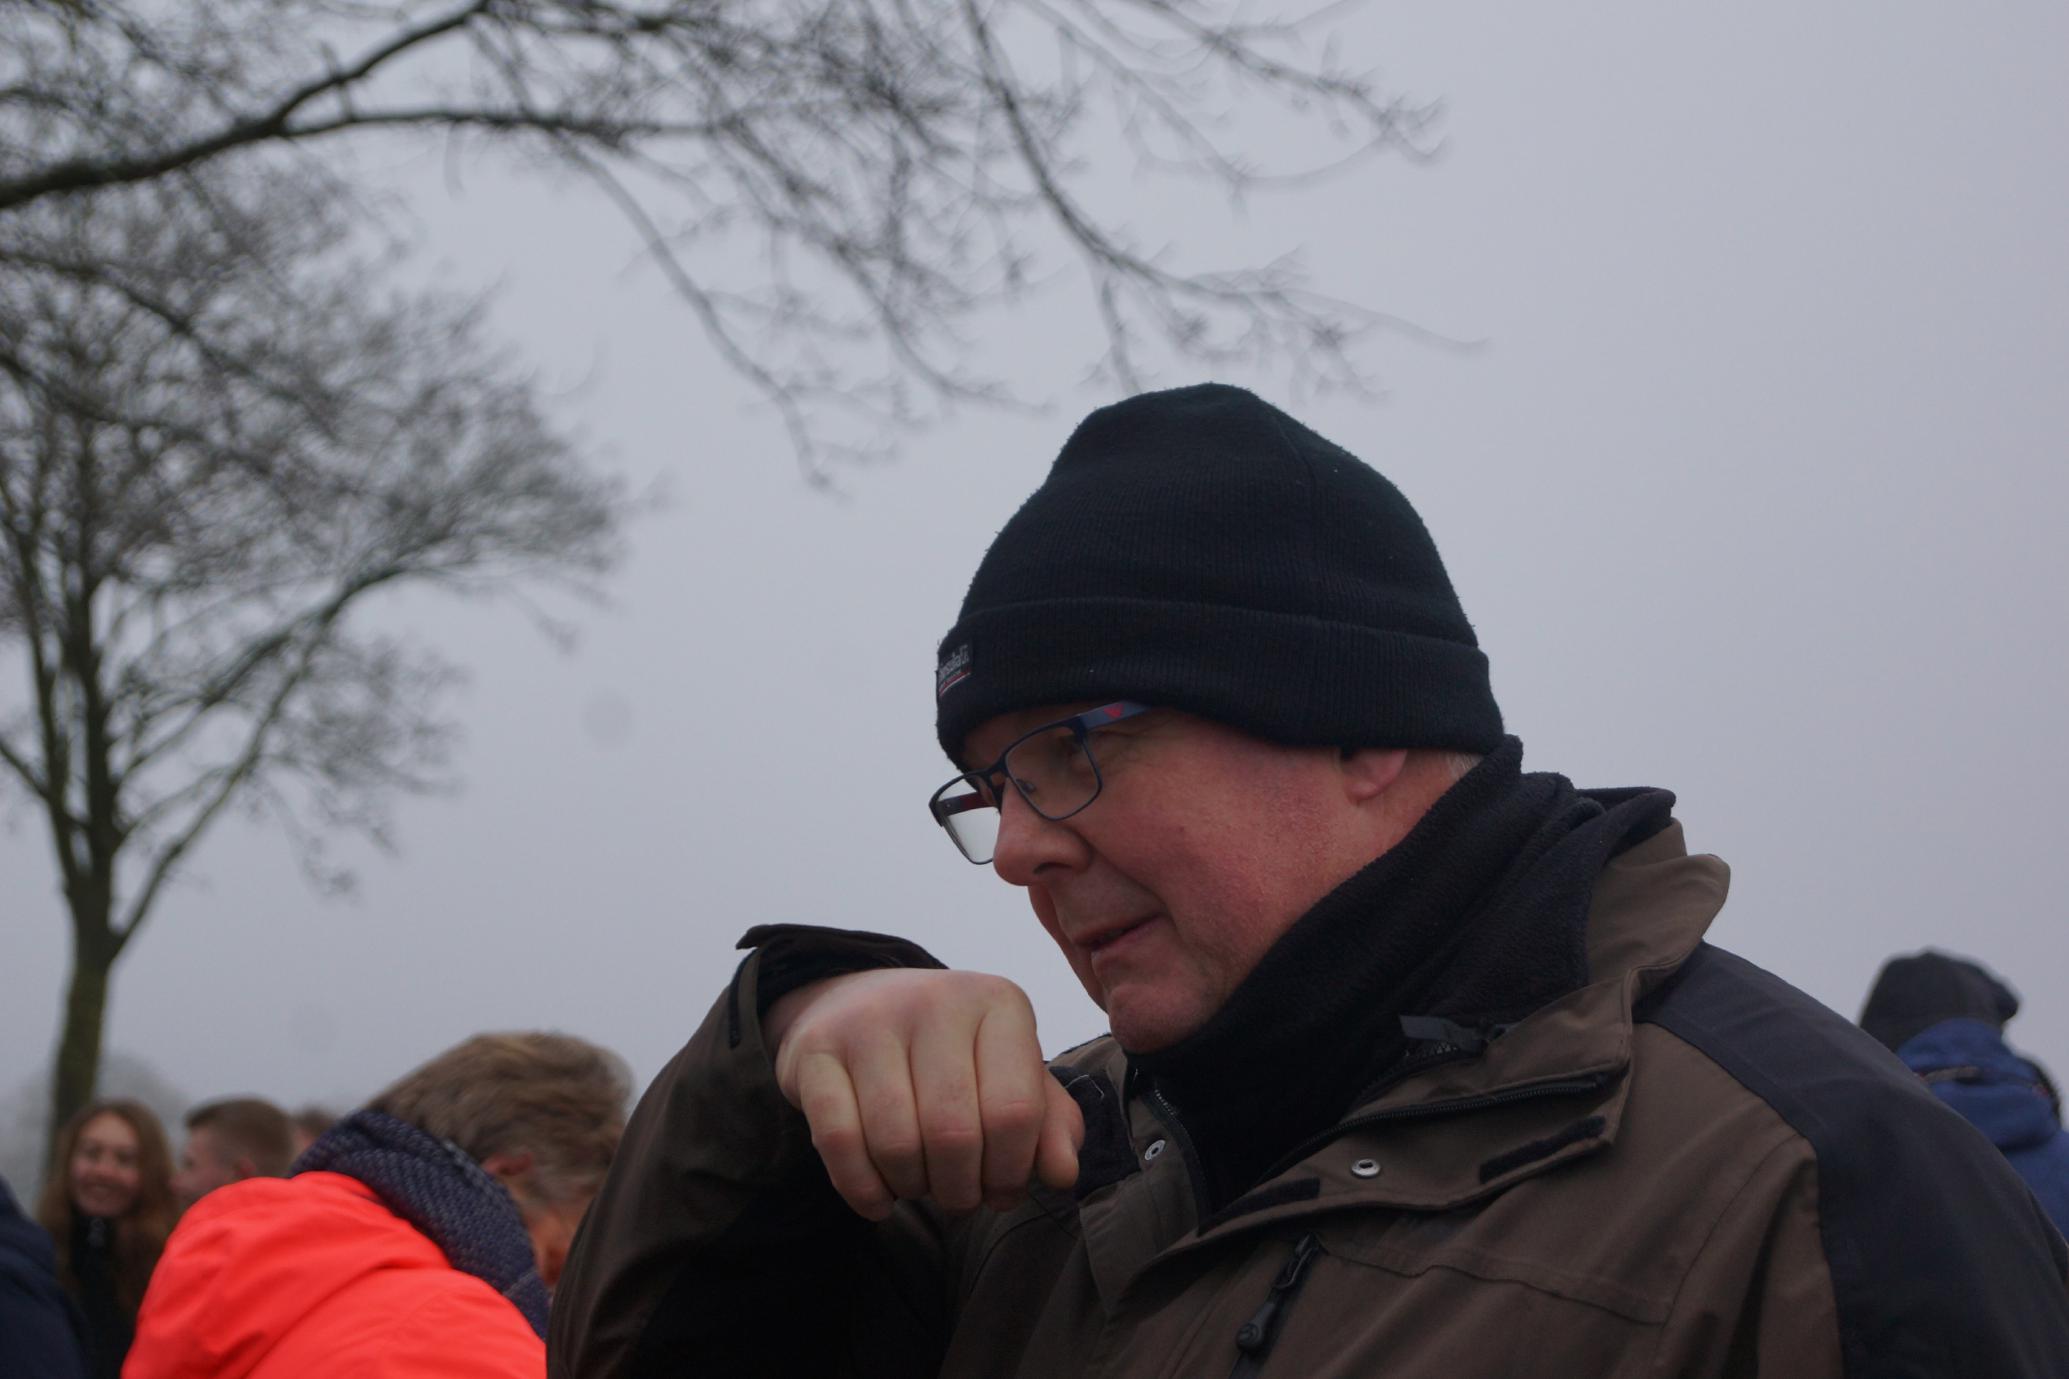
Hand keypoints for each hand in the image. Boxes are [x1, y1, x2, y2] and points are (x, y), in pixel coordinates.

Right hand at [767, 968, 1084, 1220]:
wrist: (856, 1005)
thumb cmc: (952, 1055)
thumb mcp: (1009, 1074)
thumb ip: (1048, 1122)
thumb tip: (1062, 1174)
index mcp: (998, 1003)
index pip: (1016, 1112)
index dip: (1012, 1171)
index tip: (1001, 1188)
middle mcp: (936, 1001)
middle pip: (954, 1135)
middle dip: (960, 1190)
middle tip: (959, 1196)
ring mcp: (869, 1020)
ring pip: (897, 1144)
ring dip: (912, 1188)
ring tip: (920, 1185)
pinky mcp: (815, 1048)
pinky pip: (839, 1142)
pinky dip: (863, 1189)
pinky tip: (878, 1200)